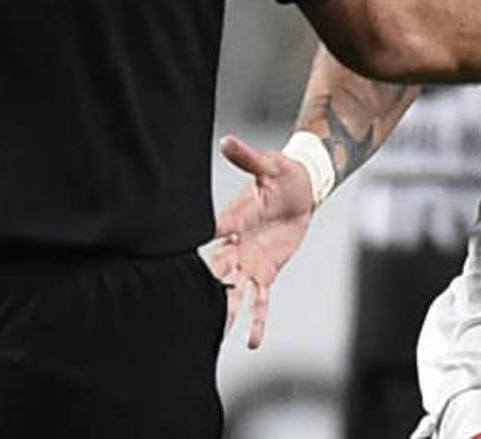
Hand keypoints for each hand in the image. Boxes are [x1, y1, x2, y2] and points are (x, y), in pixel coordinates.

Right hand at [205, 135, 316, 348]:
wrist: (301, 189)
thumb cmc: (283, 174)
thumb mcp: (269, 164)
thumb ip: (248, 157)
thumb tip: (227, 140)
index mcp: (234, 218)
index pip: (216, 231)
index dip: (205, 239)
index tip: (179, 254)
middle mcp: (236, 244)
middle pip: (218, 269)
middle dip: (205, 287)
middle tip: (185, 305)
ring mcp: (249, 261)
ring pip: (234, 291)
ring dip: (226, 311)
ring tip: (217, 335)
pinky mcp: (265, 272)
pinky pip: (261, 299)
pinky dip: (257, 319)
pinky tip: (252, 340)